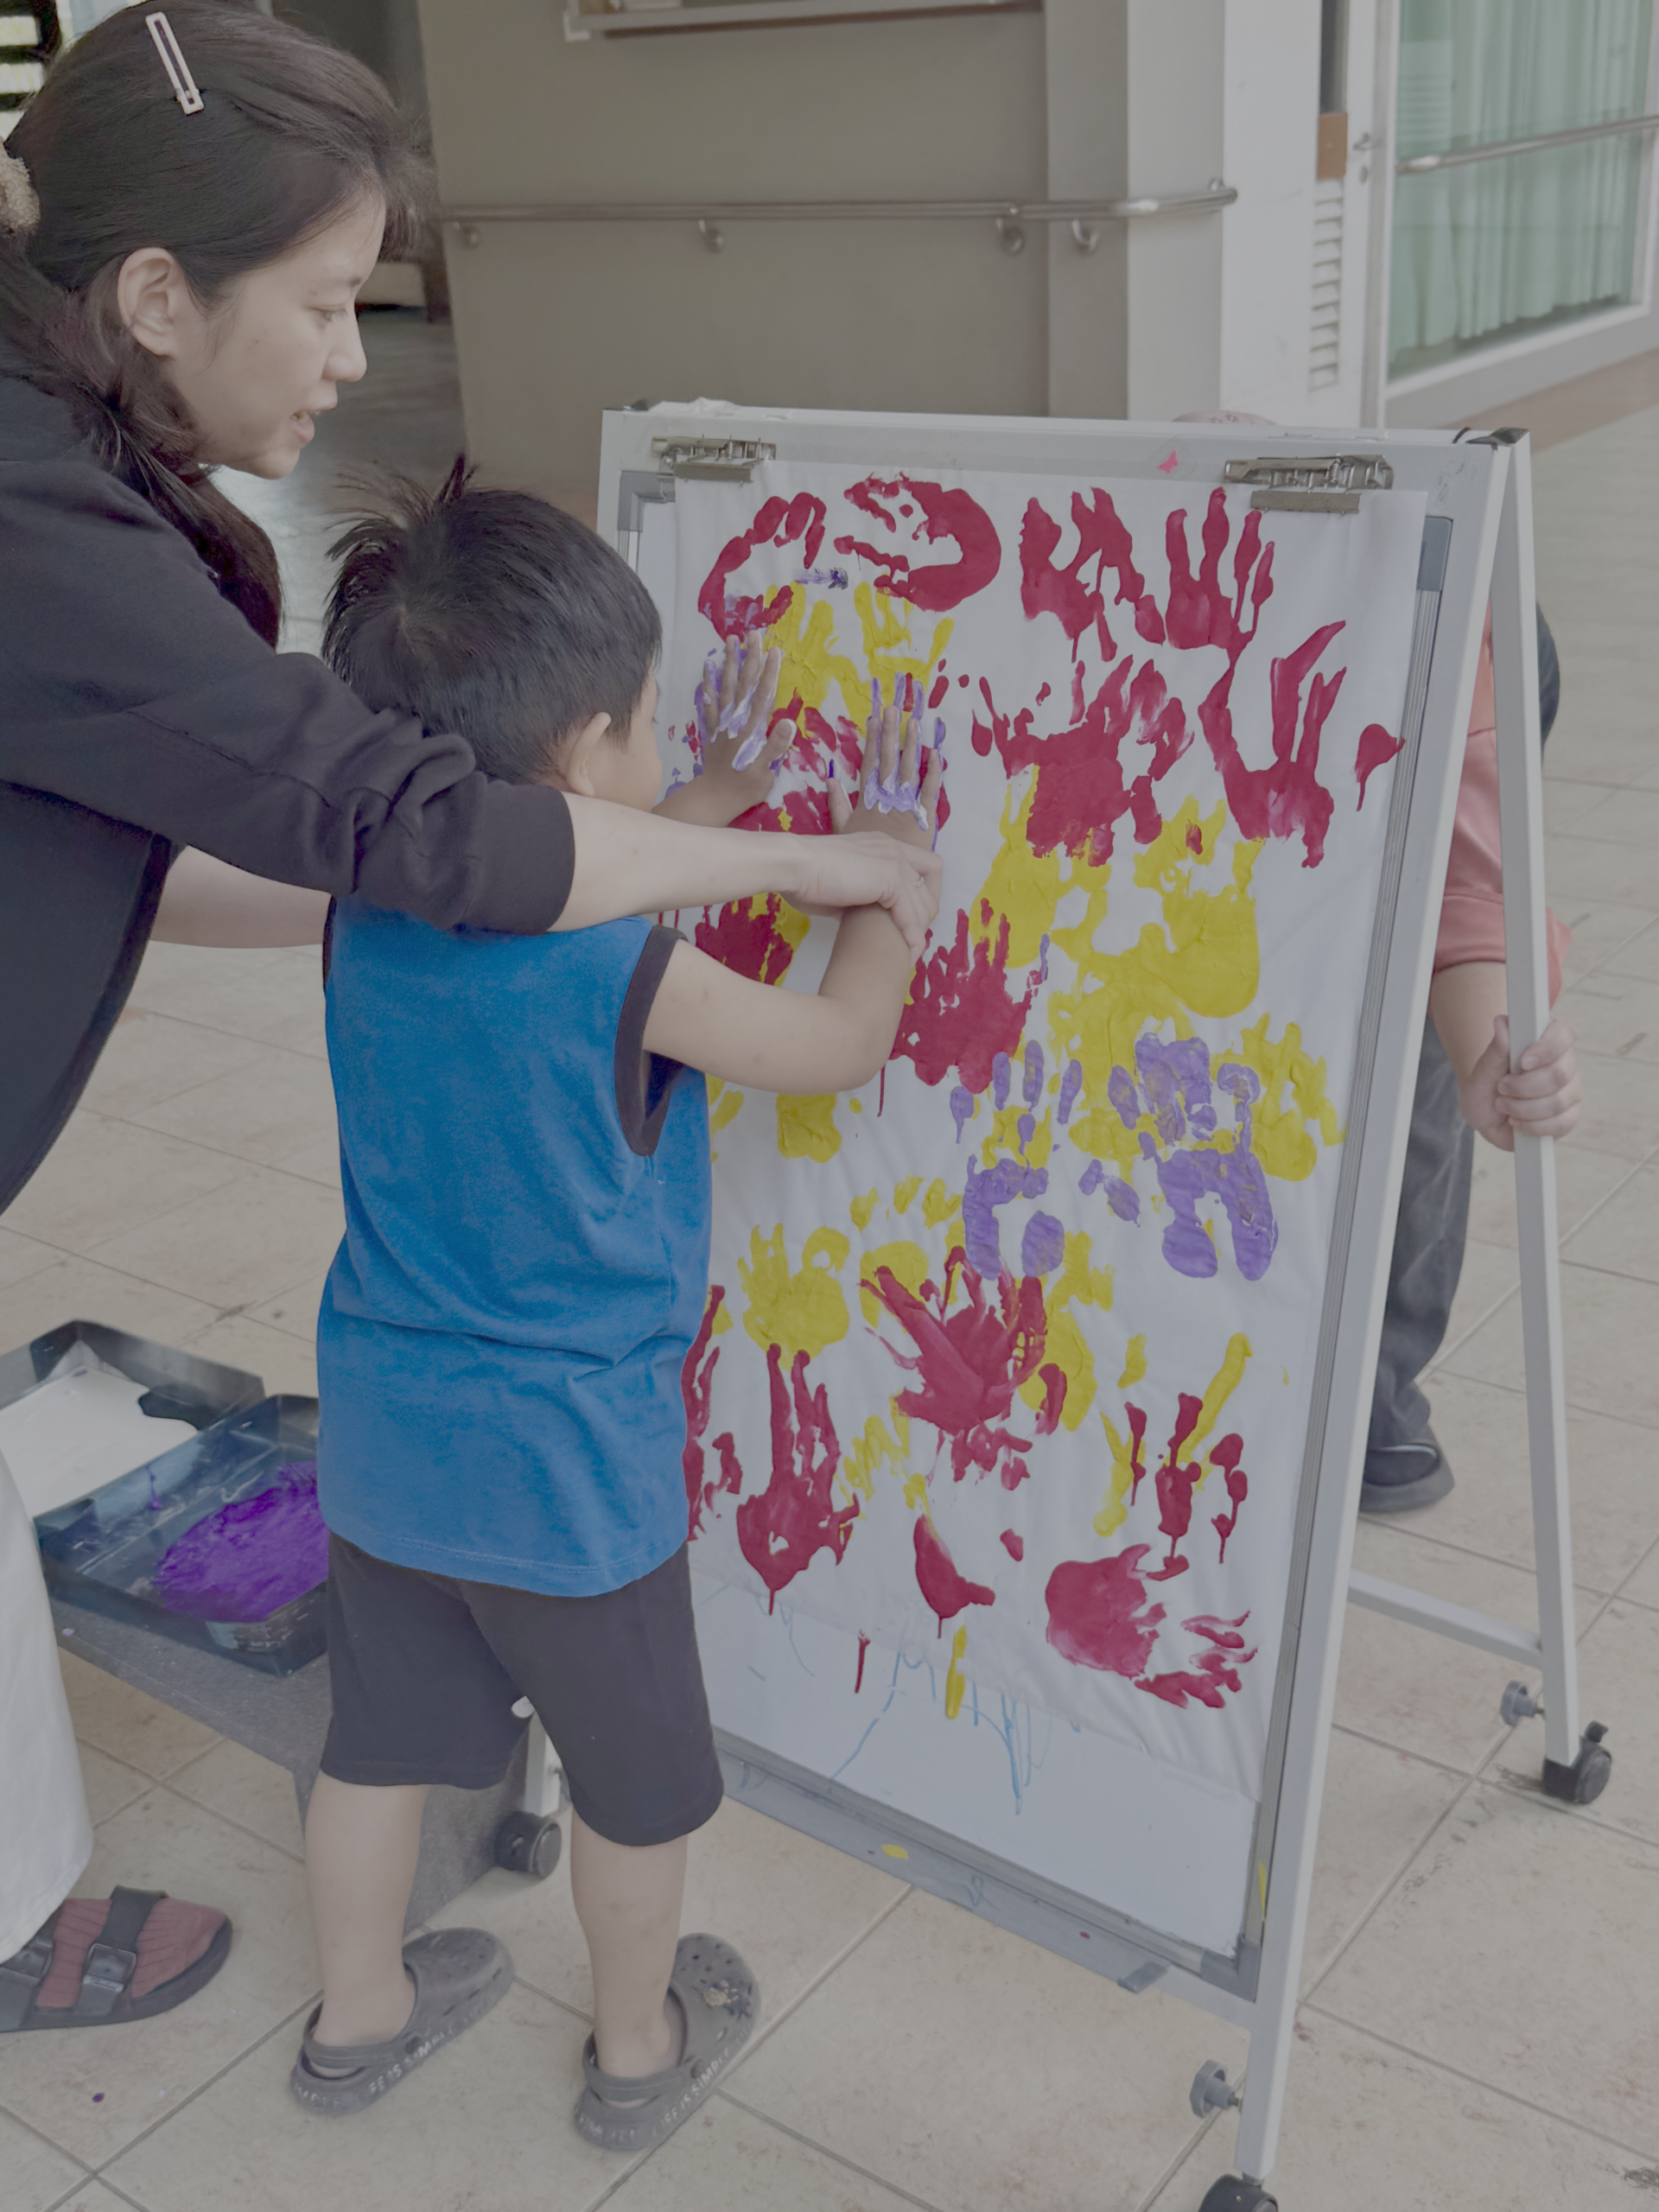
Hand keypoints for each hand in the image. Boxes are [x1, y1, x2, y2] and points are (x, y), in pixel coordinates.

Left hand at [656, 634, 796, 827]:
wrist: (714, 798)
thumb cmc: (745, 788)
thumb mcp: (766, 772)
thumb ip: (776, 747)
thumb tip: (788, 722)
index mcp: (752, 729)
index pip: (763, 695)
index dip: (770, 672)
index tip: (775, 651)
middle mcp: (736, 721)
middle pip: (744, 684)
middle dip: (750, 658)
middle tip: (753, 634)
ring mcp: (722, 724)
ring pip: (725, 687)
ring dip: (728, 663)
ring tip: (730, 641)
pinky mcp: (712, 731)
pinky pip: (709, 703)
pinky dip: (707, 685)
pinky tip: (706, 669)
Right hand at [786, 831, 941, 956]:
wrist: (793, 866)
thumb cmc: (805, 877)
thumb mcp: (842, 884)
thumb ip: (860, 895)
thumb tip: (860, 915)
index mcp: (884, 846)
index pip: (924, 869)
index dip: (923, 897)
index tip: (909, 922)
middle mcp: (894, 850)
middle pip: (930, 889)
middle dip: (923, 920)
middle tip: (909, 943)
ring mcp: (894, 862)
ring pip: (924, 906)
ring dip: (918, 933)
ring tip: (908, 955)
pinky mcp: (890, 880)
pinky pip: (911, 917)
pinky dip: (911, 939)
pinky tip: (907, 956)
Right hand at [826, 676, 943, 851]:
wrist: (865, 881)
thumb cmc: (851, 864)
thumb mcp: (841, 831)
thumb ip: (838, 805)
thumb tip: (831, 780)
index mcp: (866, 802)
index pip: (869, 765)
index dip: (871, 742)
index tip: (873, 720)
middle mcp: (884, 800)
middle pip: (888, 761)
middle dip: (890, 733)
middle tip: (893, 709)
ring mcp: (903, 808)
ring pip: (908, 770)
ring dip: (911, 745)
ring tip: (913, 722)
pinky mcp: (921, 820)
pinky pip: (929, 792)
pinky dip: (932, 773)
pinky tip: (935, 754)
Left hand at [1458, 1015, 1582, 1150]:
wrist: (1486, 1114)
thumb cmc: (1486, 1086)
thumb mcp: (1483, 1070)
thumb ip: (1496, 1048)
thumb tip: (1502, 1023)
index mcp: (1547, 1041)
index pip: (1564, 1033)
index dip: (1547, 1047)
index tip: (1523, 1061)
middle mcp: (1564, 1064)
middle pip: (1559, 1073)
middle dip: (1523, 1086)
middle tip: (1501, 1088)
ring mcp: (1571, 1090)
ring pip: (1557, 1101)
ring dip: (1522, 1107)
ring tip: (1503, 1105)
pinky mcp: (1570, 1115)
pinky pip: (1560, 1123)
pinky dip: (1532, 1125)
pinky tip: (1517, 1121)